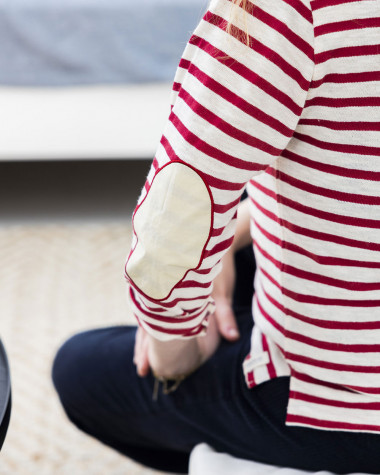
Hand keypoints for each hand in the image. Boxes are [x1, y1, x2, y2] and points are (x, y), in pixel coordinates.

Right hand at [133, 248, 238, 377]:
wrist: (211, 243)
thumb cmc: (218, 268)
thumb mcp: (222, 291)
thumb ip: (224, 315)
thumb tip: (232, 337)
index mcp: (170, 300)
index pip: (152, 331)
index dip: (146, 351)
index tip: (143, 368)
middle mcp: (162, 297)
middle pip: (146, 327)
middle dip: (143, 349)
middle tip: (141, 370)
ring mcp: (162, 294)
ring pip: (147, 320)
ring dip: (145, 339)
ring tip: (142, 358)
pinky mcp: (167, 291)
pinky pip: (153, 312)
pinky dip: (151, 327)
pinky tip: (151, 335)